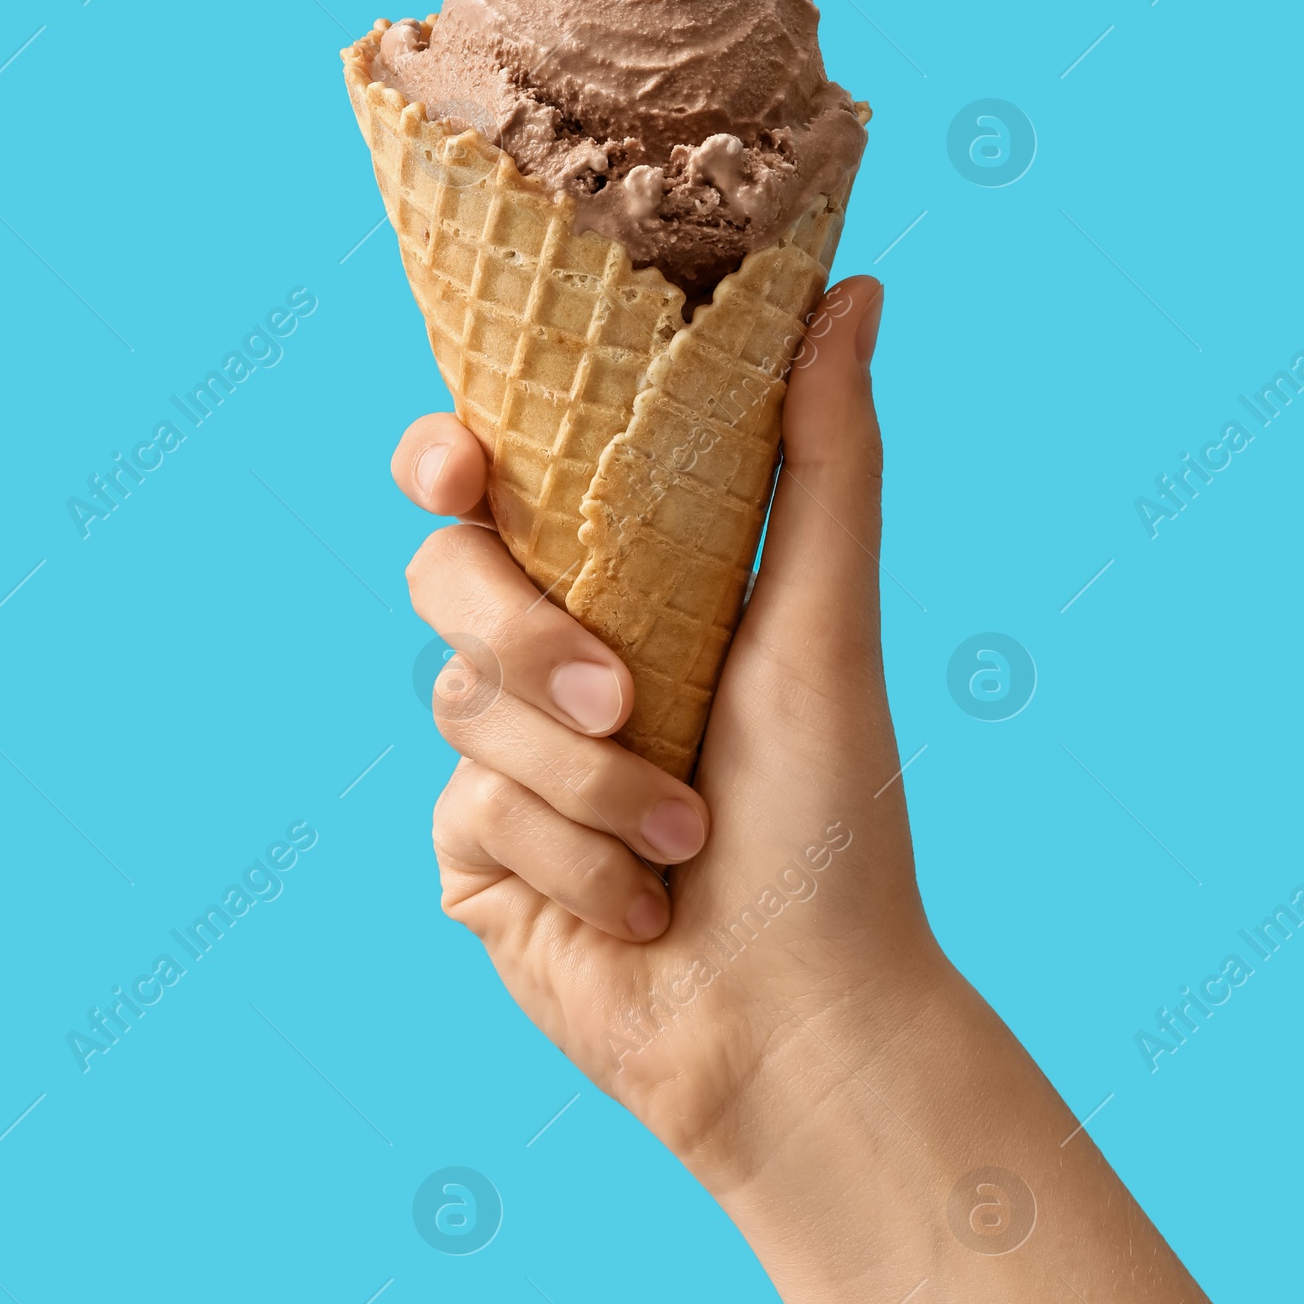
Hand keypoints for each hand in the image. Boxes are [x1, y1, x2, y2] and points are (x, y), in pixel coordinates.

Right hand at [393, 277, 944, 1185]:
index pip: (499, 483)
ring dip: (592, 784)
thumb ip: (826, 454)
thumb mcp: (828, 622)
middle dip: (532, 639)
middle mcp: (553, 658)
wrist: (799, 1018)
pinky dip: (573, 859)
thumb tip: (856, 285)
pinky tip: (640, 909)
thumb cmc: (832, 817)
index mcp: (627, 583)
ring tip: (686, 842)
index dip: (451, 456)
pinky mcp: (472, 860)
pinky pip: (468, 813)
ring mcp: (502, 761)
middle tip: (624, 699)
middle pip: (448, 578)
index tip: (465, 463)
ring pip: (463, 705)